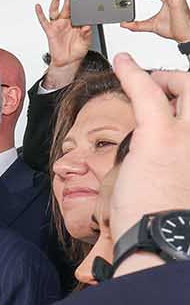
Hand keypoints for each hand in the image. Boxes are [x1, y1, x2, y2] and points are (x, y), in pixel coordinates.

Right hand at [34, 0, 90, 89]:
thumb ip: (87, 34)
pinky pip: (44, 21)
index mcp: (77, 23)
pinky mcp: (50, 31)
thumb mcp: (86, 42)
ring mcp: (58, 26)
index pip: (78, 11)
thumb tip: (86, 27)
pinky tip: (38, 7)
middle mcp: (67, 23)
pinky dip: (40, 14)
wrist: (68, 61)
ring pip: (56, 11)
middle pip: (67, 7)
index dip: (79, 4)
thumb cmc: (77, 51)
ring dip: (57, 1)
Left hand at [108, 55, 189, 275]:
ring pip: (187, 87)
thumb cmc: (164, 220)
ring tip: (145, 78)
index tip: (177, 105)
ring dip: (164, 77)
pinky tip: (122, 64)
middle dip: (184, 82)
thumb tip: (161, 157)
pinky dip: (133, 74)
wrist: (161, 239)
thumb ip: (175, 164)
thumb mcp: (180, 187)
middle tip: (163, 84)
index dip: (187, 107)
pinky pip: (147, 93)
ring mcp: (189, 136)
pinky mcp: (160, 136)